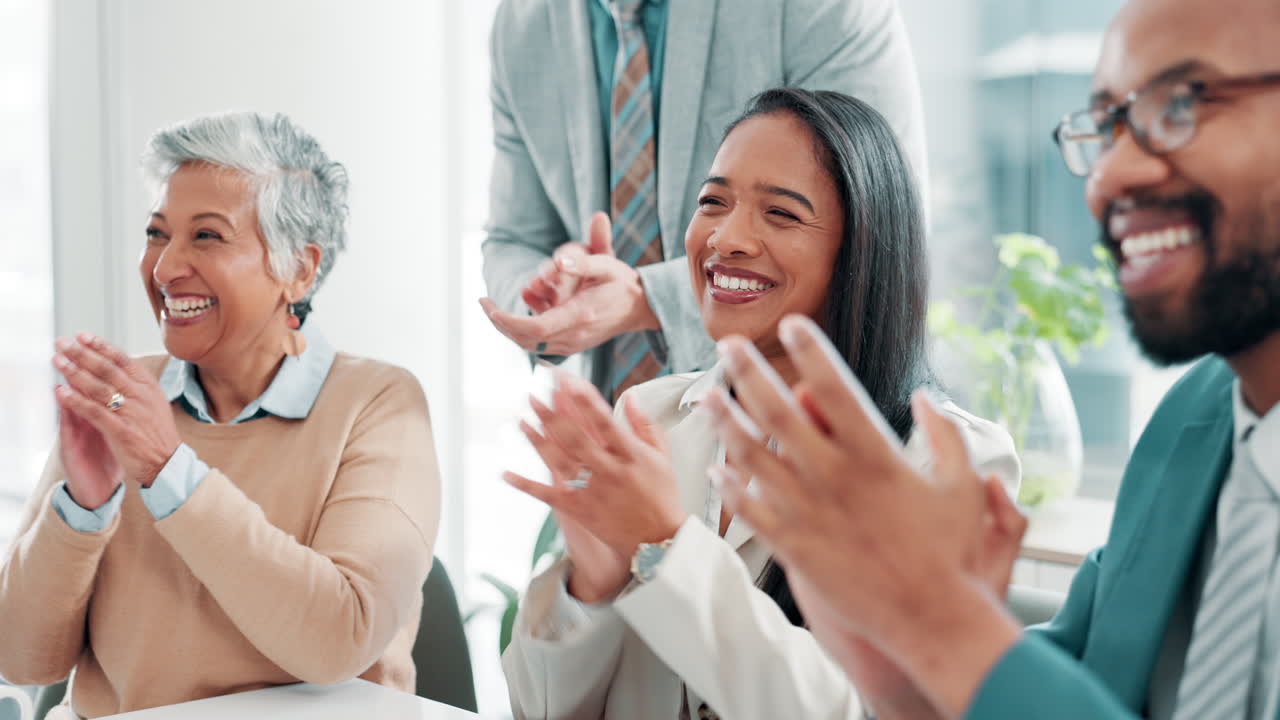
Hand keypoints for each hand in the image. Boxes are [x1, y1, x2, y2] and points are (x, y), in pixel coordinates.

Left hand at [51, 333, 181, 488]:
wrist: (168, 463)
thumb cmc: (157, 433)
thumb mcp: (154, 402)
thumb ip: (135, 385)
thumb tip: (113, 366)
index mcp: (149, 386)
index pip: (122, 359)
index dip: (101, 346)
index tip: (82, 336)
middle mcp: (141, 396)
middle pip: (107, 369)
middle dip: (82, 353)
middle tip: (62, 343)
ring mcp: (131, 413)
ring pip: (99, 387)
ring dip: (75, 372)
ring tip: (58, 361)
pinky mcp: (121, 431)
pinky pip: (94, 412)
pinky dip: (76, 401)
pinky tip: (61, 392)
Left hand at [481, 213, 660, 355]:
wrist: (640, 307)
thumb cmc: (620, 282)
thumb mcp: (607, 264)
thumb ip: (583, 261)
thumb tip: (558, 262)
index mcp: (581, 316)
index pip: (536, 329)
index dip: (509, 321)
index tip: (490, 307)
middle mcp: (574, 337)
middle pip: (525, 340)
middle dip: (500, 323)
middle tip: (484, 302)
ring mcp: (571, 345)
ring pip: (528, 345)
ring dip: (507, 328)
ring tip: (491, 307)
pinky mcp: (569, 347)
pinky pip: (538, 344)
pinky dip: (521, 330)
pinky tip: (514, 310)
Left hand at [504, 372, 685, 592]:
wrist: (658, 541)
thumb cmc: (662, 494)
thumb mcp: (661, 455)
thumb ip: (644, 424)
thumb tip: (629, 396)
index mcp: (631, 454)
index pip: (604, 421)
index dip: (585, 400)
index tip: (568, 381)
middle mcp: (609, 470)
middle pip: (575, 437)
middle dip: (552, 413)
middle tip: (533, 393)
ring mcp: (592, 491)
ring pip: (558, 461)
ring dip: (537, 439)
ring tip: (520, 418)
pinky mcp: (579, 509)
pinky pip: (548, 495)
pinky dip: (526, 485)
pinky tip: (505, 473)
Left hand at [705, 315, 1020, 716]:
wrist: (930, 618)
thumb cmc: (949, 553)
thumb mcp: (962, 485)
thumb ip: (945, 435)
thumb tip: (925, 396)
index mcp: (876, 456)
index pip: (836, 388)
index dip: (812, 351)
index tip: (792, 323)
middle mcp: (835, 478)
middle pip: (780, 412)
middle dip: (749, 372)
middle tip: (727, 344)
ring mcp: (809, 512)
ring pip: (754, 457)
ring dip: (727, 421)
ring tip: (708, 395)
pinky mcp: (794, 547)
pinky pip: (752, 510)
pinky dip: (731, 487)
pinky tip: (716, 468)